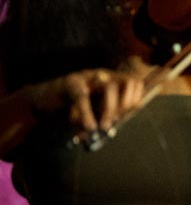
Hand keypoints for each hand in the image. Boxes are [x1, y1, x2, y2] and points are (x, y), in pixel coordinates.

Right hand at [27, 68, 145, 133]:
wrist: (41, 100)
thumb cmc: (71, 107)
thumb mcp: (95, 112)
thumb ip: (107, 117)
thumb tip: (113, 129)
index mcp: (113, 79)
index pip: (136, 84)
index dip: (134, 101)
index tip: (122, 117)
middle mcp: (103, 74)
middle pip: (128, 82)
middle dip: (124, 105)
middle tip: (110, 123)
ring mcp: (87, 76)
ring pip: (109, 87)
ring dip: (109, 109)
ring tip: (100, 127)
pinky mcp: (70, 82)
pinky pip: (83, 97)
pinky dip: (87, 114)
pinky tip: (88, 127)